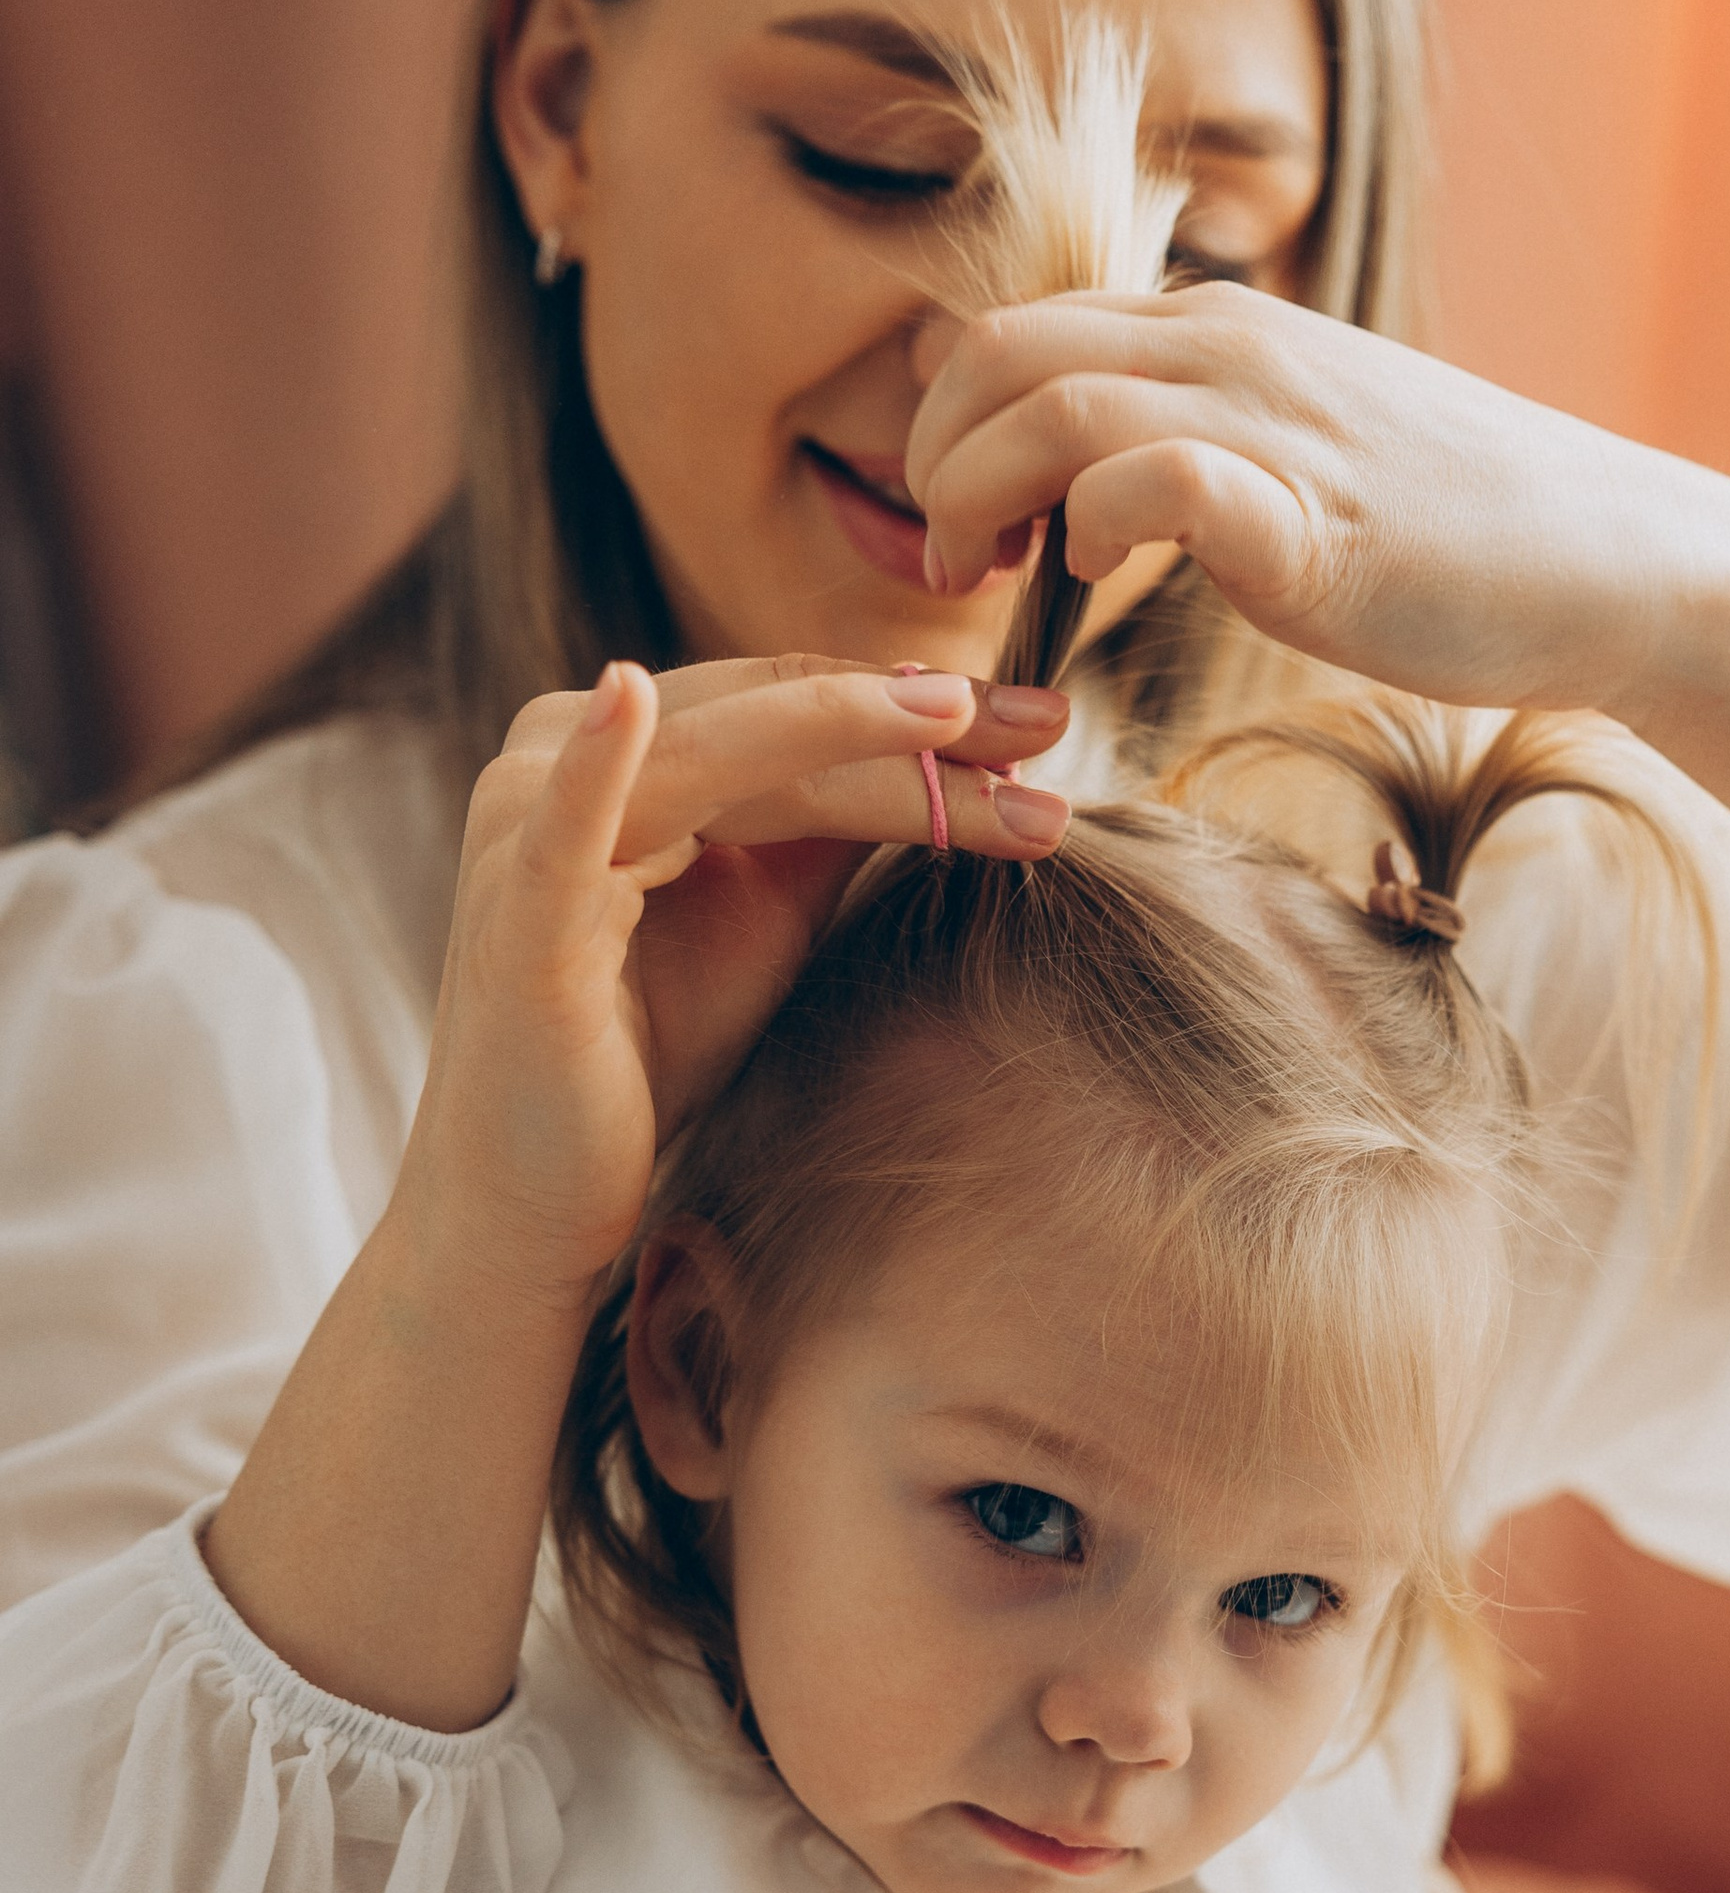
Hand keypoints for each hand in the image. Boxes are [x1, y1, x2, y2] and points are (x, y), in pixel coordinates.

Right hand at [405, 653, 1068, 1299]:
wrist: (540, 1195)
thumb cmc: (649, 1049)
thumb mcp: (768, 911)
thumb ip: (831, 821)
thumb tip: (949, 747)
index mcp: (625, 748)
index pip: (787, 700)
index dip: (912, 706)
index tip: (1045, 721)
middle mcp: (556, 756)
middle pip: (768, 720)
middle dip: (914, 725)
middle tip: (1049, 725)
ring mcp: (528, 831)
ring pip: (715, 761)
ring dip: (846, 738)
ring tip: (964, 727)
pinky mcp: (516, 918)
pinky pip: (563, 831)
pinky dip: (593, 764)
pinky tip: (627, 697)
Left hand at [904, 283, 1701, 719]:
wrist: (1611, 561)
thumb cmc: (1456, 537)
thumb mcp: (1299, 460)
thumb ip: (1192, 451)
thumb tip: (1079, 486)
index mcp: (1220, 330)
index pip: (1020, 329)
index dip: (952, 420)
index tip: (963, 522)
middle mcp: (1231, 347)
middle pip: (1001, 350)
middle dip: (935, 454)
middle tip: (943, 558)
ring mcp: (1272, 421)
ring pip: (1052, 408)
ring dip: (979, 494)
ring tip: (982, 580)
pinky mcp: (1308, 513)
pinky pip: (1152, 483)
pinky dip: (1092, 532)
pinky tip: (1096, 589)